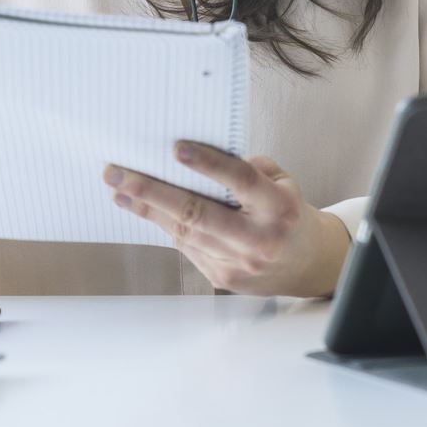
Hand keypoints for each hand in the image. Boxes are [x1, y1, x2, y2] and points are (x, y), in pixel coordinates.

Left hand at [103, 143, 353, 297]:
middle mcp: (258, 239)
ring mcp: (238, 263)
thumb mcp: (283, 183)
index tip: (176, 148)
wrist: (307, 265)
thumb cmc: (290, 215)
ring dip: (147, 209)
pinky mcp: (222, 278)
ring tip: (119, 189)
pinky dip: (166, 226)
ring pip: (184, 232)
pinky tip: (145, 209)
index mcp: (278, 208)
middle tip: (118, 173)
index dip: (208, 164)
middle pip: (197, 213)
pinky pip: (187, 247)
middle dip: (152, 191)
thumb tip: (202, 157)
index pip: (240, 181)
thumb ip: (249, 169)